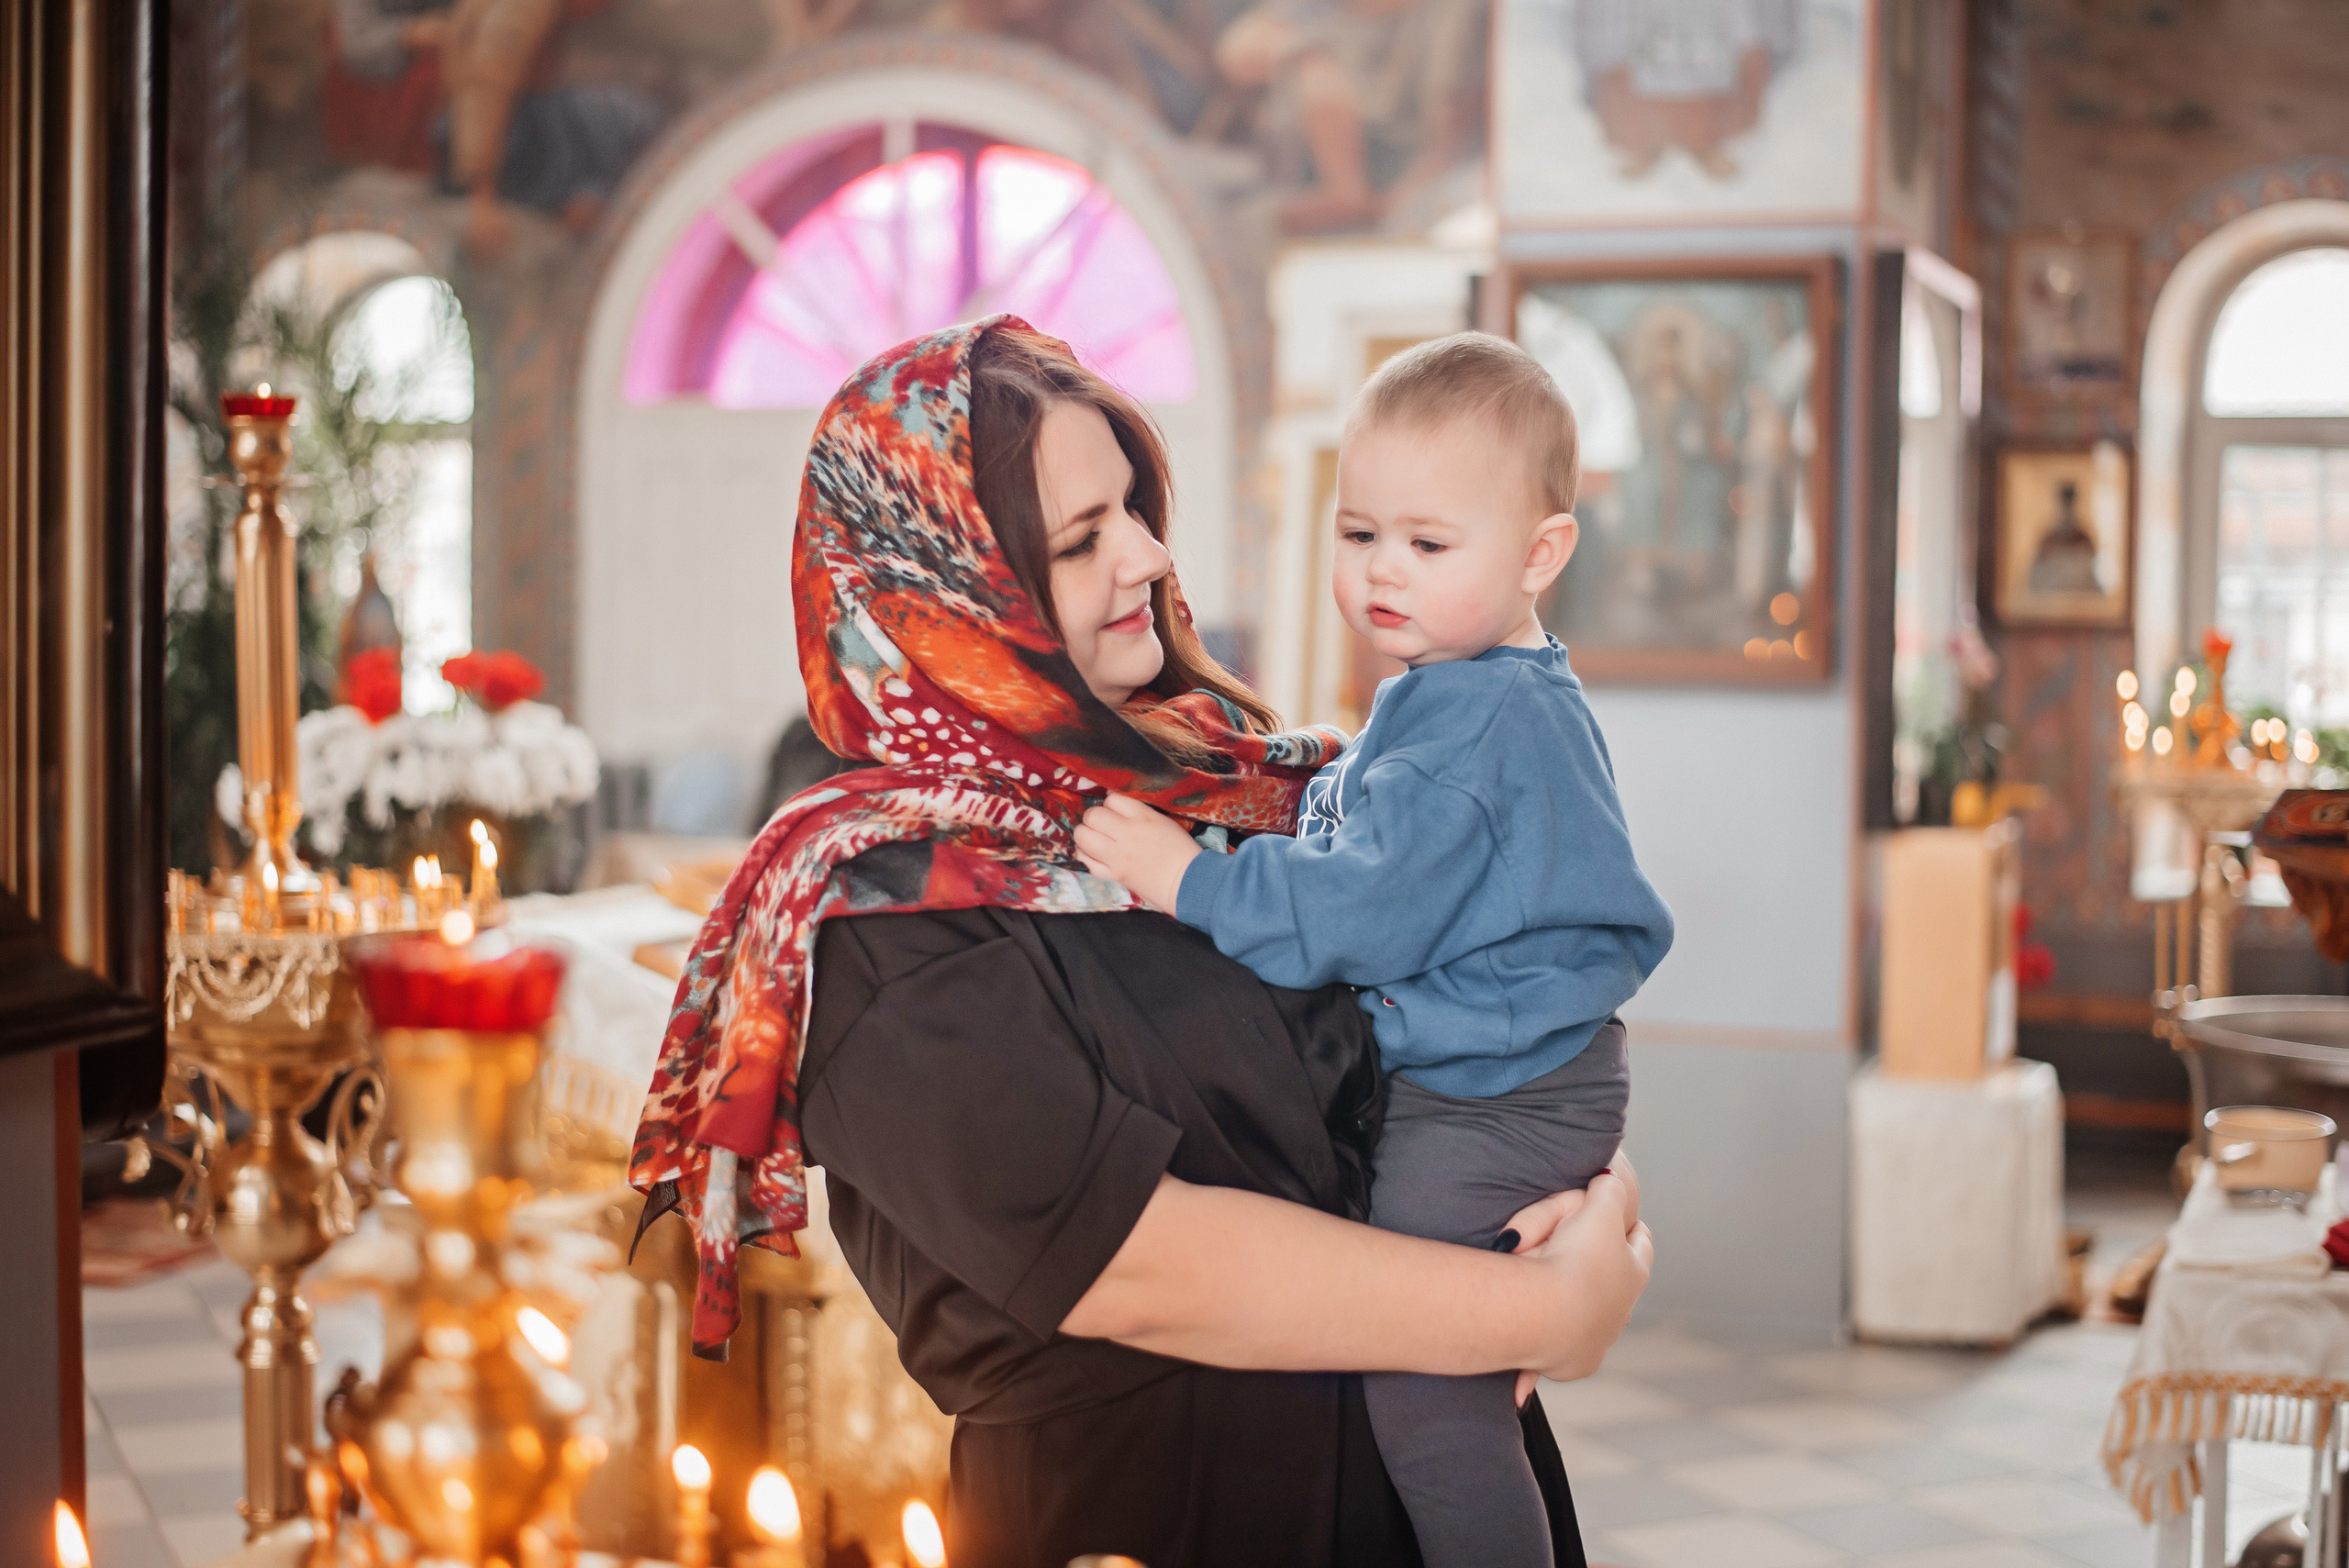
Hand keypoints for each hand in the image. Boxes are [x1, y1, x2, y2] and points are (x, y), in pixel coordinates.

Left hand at [1073, 793, 1200, 913]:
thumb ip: (1138, 814)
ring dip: (1084, 836)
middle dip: (1093, 818)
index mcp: (1143, 817)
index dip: (1110, 805)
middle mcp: (1127, 833)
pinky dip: (1086, 857)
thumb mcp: (1163, 822)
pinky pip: (1088, 862)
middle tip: (1100, 826)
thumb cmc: (1180, 850)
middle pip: (1093, 815)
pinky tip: (1093, 855)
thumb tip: (1115, 811)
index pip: (1112, 799)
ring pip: (1083, 837)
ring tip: (1092, 839)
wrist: (1188, 881)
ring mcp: (1118, 856)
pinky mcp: (1115, 875)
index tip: (1114, 813)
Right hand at [1516, 1173, 1651, 1386]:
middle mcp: (1621, 1309)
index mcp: (1633, 1269)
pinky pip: (1553, 1362)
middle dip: (1611, 1280)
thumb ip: (1606, 1187)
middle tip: (1593, 1267)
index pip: (1641, 1245)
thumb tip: (1609, 1177)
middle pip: (1620, 1288)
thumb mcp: (1594, 1205)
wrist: (1550, 1312)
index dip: (1633, 1233)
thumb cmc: (1574, 1257)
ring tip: (1565, 1315)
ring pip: (1595, 1326)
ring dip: (1583, 1322)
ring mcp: (1600, 1339)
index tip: (1630, 1226)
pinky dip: (1535, 1373)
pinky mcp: (1574, 1363)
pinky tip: (1520, 1391)